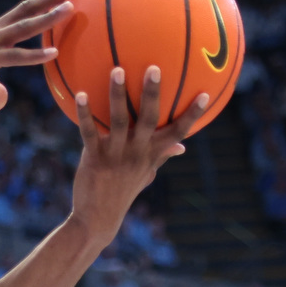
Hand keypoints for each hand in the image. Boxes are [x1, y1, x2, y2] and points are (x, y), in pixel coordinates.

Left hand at [67, 66, 203, 239]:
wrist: (98, 219)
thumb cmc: (123, 192)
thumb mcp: (146, 175)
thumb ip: (161, 156)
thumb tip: (182, 146)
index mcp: (152, 155)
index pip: (178, 133)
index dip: (192, 115)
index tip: (205, 94)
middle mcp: (137, 154)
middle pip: (150, 120)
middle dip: (153, 94)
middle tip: (154, 68)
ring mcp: (116, 157)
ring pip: (119, 121)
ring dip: (117, 95)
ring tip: (117, 70)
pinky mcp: (94, 160)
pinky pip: (89, 133)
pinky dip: (85, 114)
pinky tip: (80, 94)